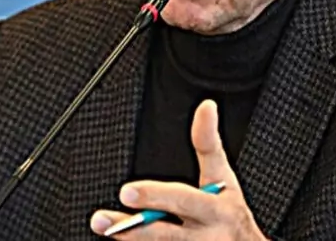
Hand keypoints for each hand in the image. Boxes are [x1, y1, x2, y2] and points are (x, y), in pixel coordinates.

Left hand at [90, 100, 267, 239]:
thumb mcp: (226, 180)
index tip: (127, 192)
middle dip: (137, 225)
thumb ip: (208, 145)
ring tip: (105, 226)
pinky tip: (123, 239)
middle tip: (113, 210)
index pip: (184, 198)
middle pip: (165, 232)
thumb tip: (206, 106)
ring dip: (131, 237)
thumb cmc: (230, 216)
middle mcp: (206, 236)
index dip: (156, 195)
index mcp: (216, 209)